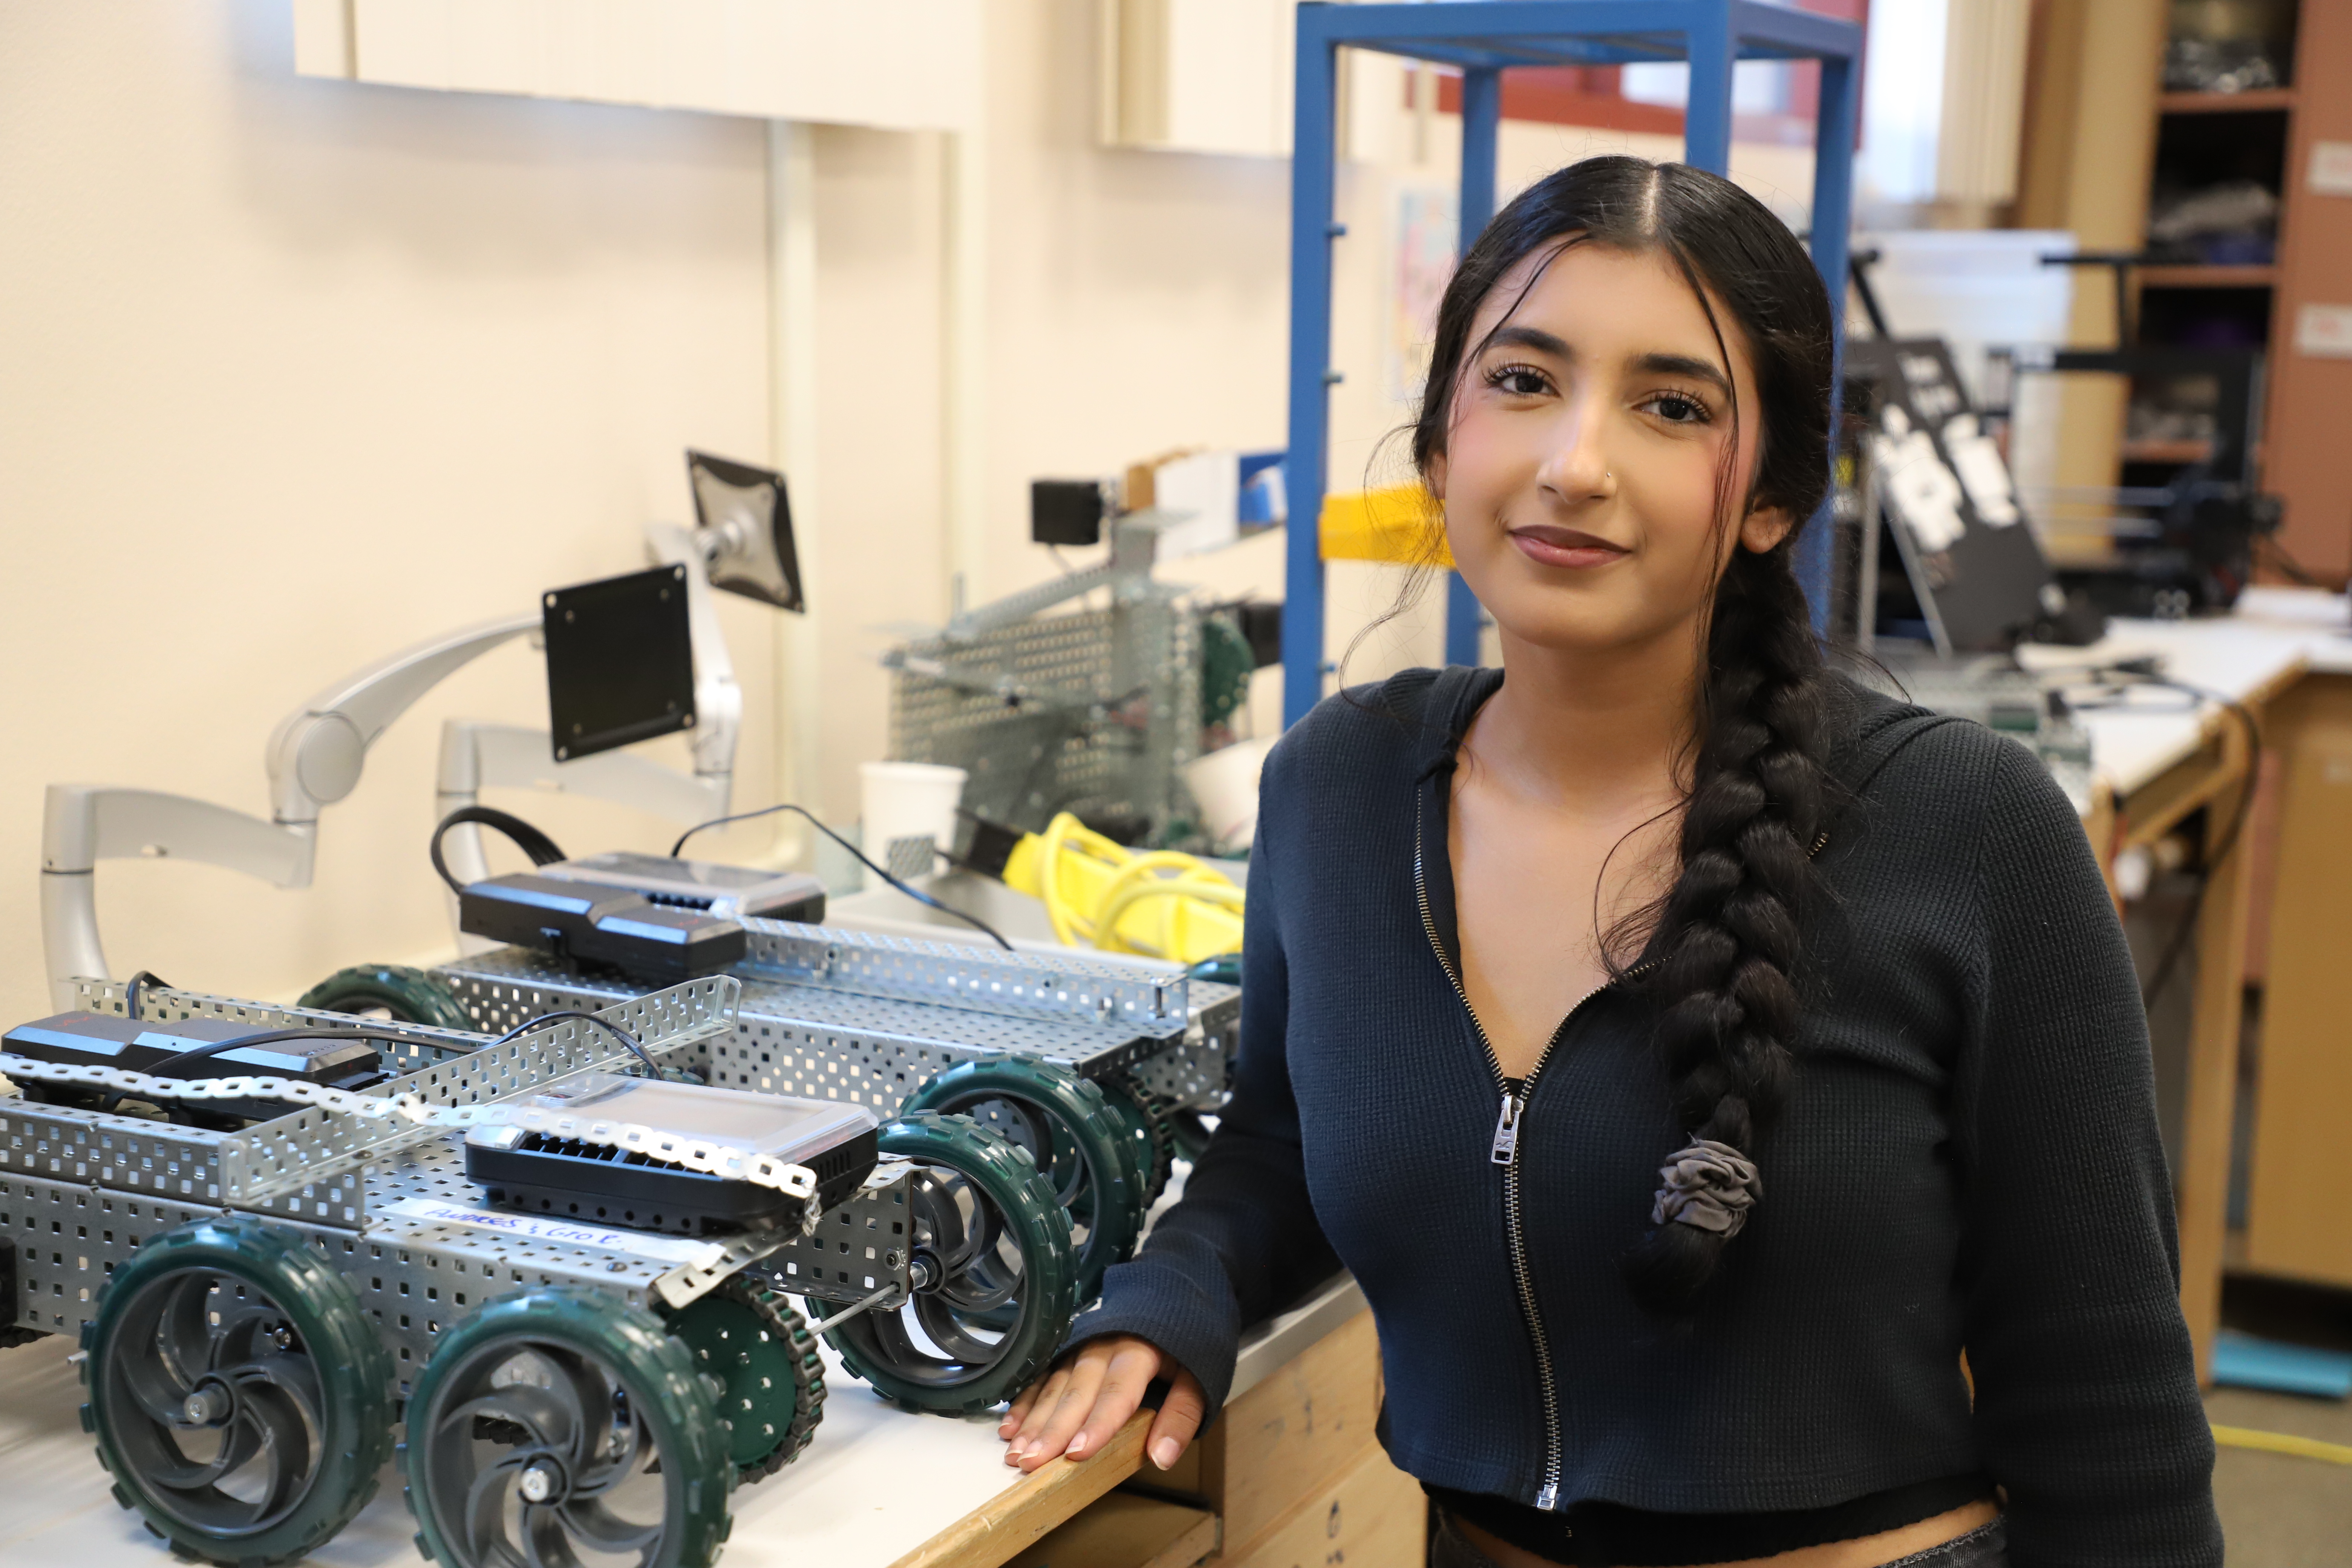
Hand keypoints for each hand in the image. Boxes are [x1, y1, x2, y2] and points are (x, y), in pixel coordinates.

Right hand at [998, 1334, 1206, 1474]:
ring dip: (1033, 1421)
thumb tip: (1163, 1457)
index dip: (1097, 1424)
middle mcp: (1103, 1347)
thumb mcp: (1200, 1374)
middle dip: (1052, 1430)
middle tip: (1031, 1462)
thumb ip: (1182, 1415)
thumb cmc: (1185, 1341)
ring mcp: (1080, 1346)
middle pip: (1077, 1392)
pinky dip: (1024, 1401)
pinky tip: (1010, 1426)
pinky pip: (1042, 1376)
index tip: (1077, 1453)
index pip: (1117, 1392)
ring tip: (1016, 1452)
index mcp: (1138, 1350)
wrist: (1170, 1292)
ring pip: (1053, 1386)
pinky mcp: (1067, 1350)